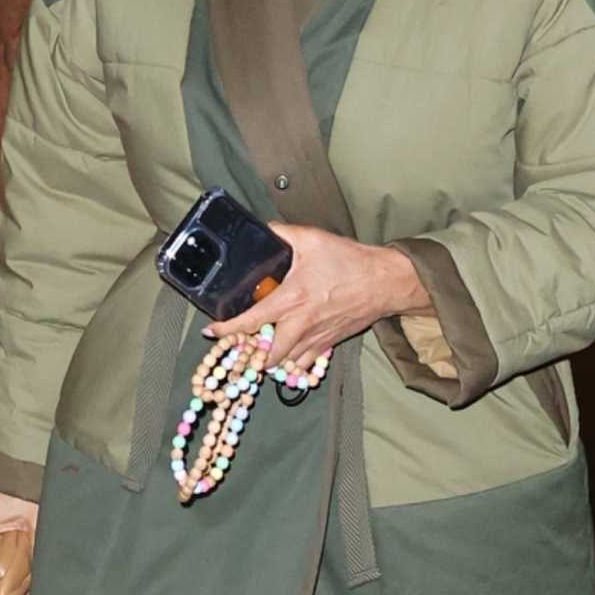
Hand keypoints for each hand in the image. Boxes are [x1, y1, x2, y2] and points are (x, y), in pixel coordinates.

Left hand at [213, 224, 430, 374]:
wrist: (383, 282)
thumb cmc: (350, 261)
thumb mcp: (313, 239)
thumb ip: (284, 233)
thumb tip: (265, 229)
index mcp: (291, 299)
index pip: (251, 321)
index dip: (226, 330)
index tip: (211, 332)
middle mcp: (300, 325)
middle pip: (266, 355)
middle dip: (250, 355)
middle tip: (240, 346)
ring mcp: (315, 338)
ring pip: (285, 363)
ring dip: (271, 361)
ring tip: (261, 351)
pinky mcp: (329, 344)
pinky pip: (306, 365)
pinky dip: (294, 365)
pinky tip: (288, 357)